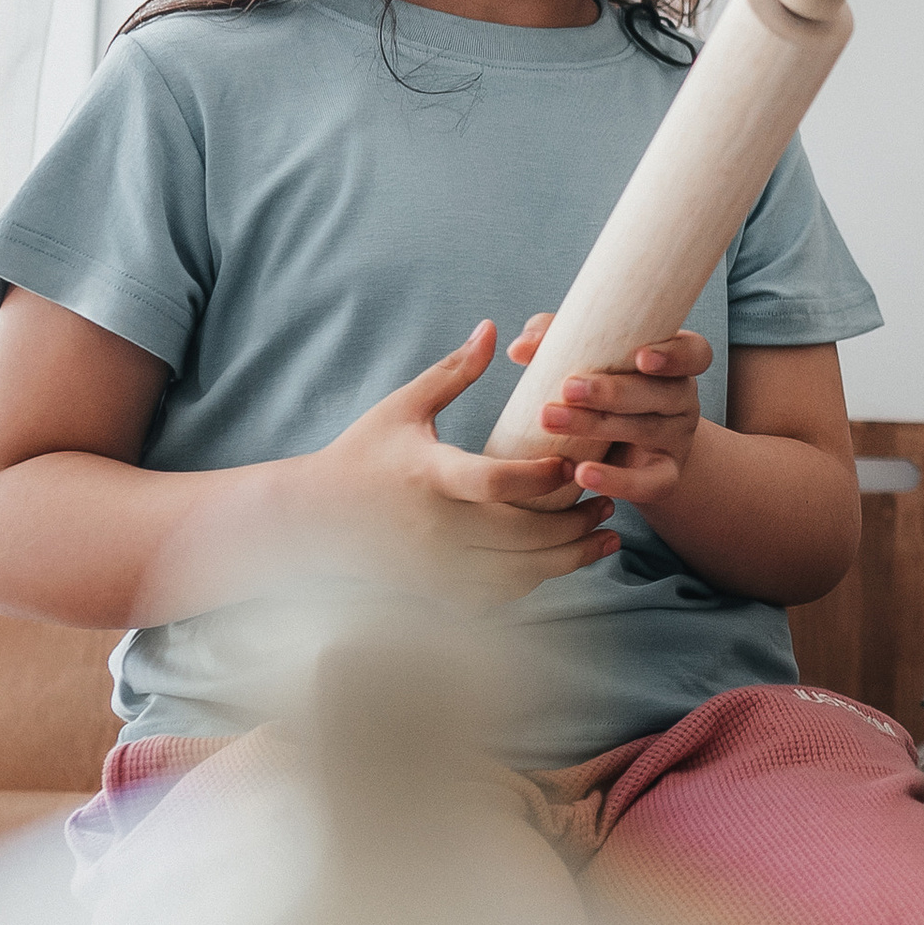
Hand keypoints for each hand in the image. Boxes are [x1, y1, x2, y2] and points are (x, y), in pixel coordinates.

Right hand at [310, 320, 616, 600]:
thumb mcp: (403, 408)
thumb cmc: (362, 455)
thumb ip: (453, 373)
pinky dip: (536, 581)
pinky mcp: (439, 592)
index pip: (498, 482)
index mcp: (431, 476)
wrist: (316, 520)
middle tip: (607, 501)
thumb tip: (492, 327)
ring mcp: (438, 567)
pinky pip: (501, 597)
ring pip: (521, 574)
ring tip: (602, 535)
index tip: (573, 464)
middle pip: (524, 535)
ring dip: (569, 558)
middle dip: (575, 522)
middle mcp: (437, 528)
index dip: (545, 476)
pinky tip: (559, 560)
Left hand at [508, 314, 711, 513]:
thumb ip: (558, 342)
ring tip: (551, 421)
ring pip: (644, 431)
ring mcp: (677, 440)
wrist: (628, 449)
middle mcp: (681, 400)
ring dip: (596, 426)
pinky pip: (648, 483)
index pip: (694, 353)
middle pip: (659, 393)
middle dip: (612, 391)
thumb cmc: (601, 389)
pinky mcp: (665, 477)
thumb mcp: (587, 360)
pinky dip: (616, 480)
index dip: (672, 355)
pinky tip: (581, 474)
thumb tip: (520, 347)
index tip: (640, 357)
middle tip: (568, 389)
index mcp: (672, 363)